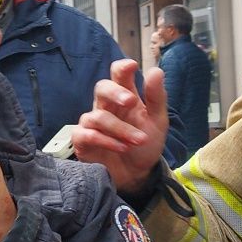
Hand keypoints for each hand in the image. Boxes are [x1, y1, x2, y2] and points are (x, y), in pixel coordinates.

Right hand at [72, 60, 168, 197]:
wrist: (137, 175)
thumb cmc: (145, 145)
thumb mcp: (158, 122)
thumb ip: (156, 98)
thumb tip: (156, 70)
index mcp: (124, 97)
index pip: (118, 74)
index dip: (122, 68)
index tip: (132, 66)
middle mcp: (106, 106)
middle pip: (101, 87)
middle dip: (115, 92)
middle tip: (130, 101)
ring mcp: (92, 123)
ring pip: (98, 116)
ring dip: (121, 129)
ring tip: (138, 140)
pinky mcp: (83, 140)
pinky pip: (87, 134)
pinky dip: (105, 140)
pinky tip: (121, 148)